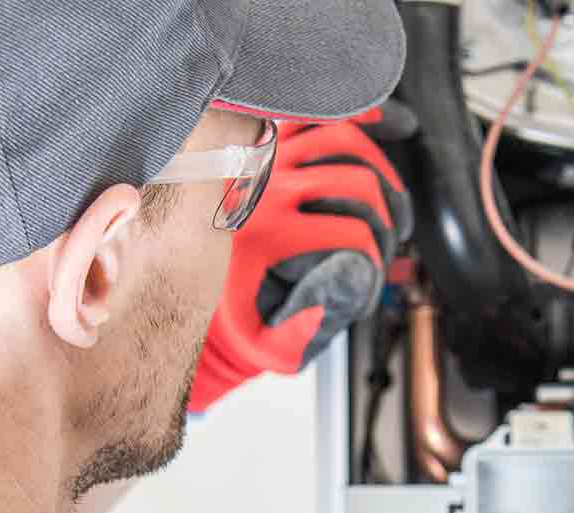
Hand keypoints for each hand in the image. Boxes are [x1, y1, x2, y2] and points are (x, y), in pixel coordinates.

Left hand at [187, 110, 412, 414]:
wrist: (184, 271)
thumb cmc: (230, 305)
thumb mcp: (258, 338)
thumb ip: (294, 339)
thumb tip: (328, 309)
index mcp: (268, 233)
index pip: (351, 232)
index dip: (377, 255)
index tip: (375, 269)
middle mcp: (266, 187)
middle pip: (356, 182)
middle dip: (385, 215)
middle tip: (389, 238)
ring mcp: (266, 156)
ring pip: (343, 138)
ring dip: (379, 168)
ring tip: (389, 199)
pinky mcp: (265, 139)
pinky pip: (313, 112)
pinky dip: (349, 113)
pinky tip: (378, 123)